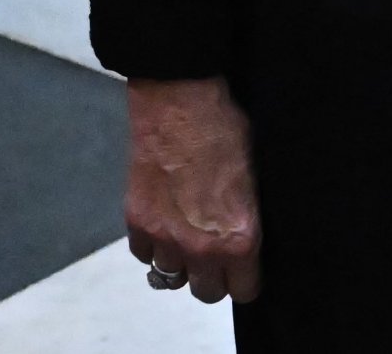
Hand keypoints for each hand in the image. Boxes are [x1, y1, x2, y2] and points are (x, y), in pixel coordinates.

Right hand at [125, 75, 261, 303]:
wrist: (179, 100)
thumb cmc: (225, 126)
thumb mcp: (254, 171)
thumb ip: (248, 214)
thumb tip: (245, 231)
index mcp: (238, 237)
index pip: (244, 289)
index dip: (246, 277)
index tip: (245, 266)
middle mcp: (200, 248)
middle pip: (207, 293)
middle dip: (214, 276)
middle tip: (216, 252)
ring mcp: (164, 238)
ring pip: (171, 278)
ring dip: (181, 261)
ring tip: (187, 235)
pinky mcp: (136, 223)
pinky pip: (143, 254)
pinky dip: (152, 244)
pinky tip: (163, 221)